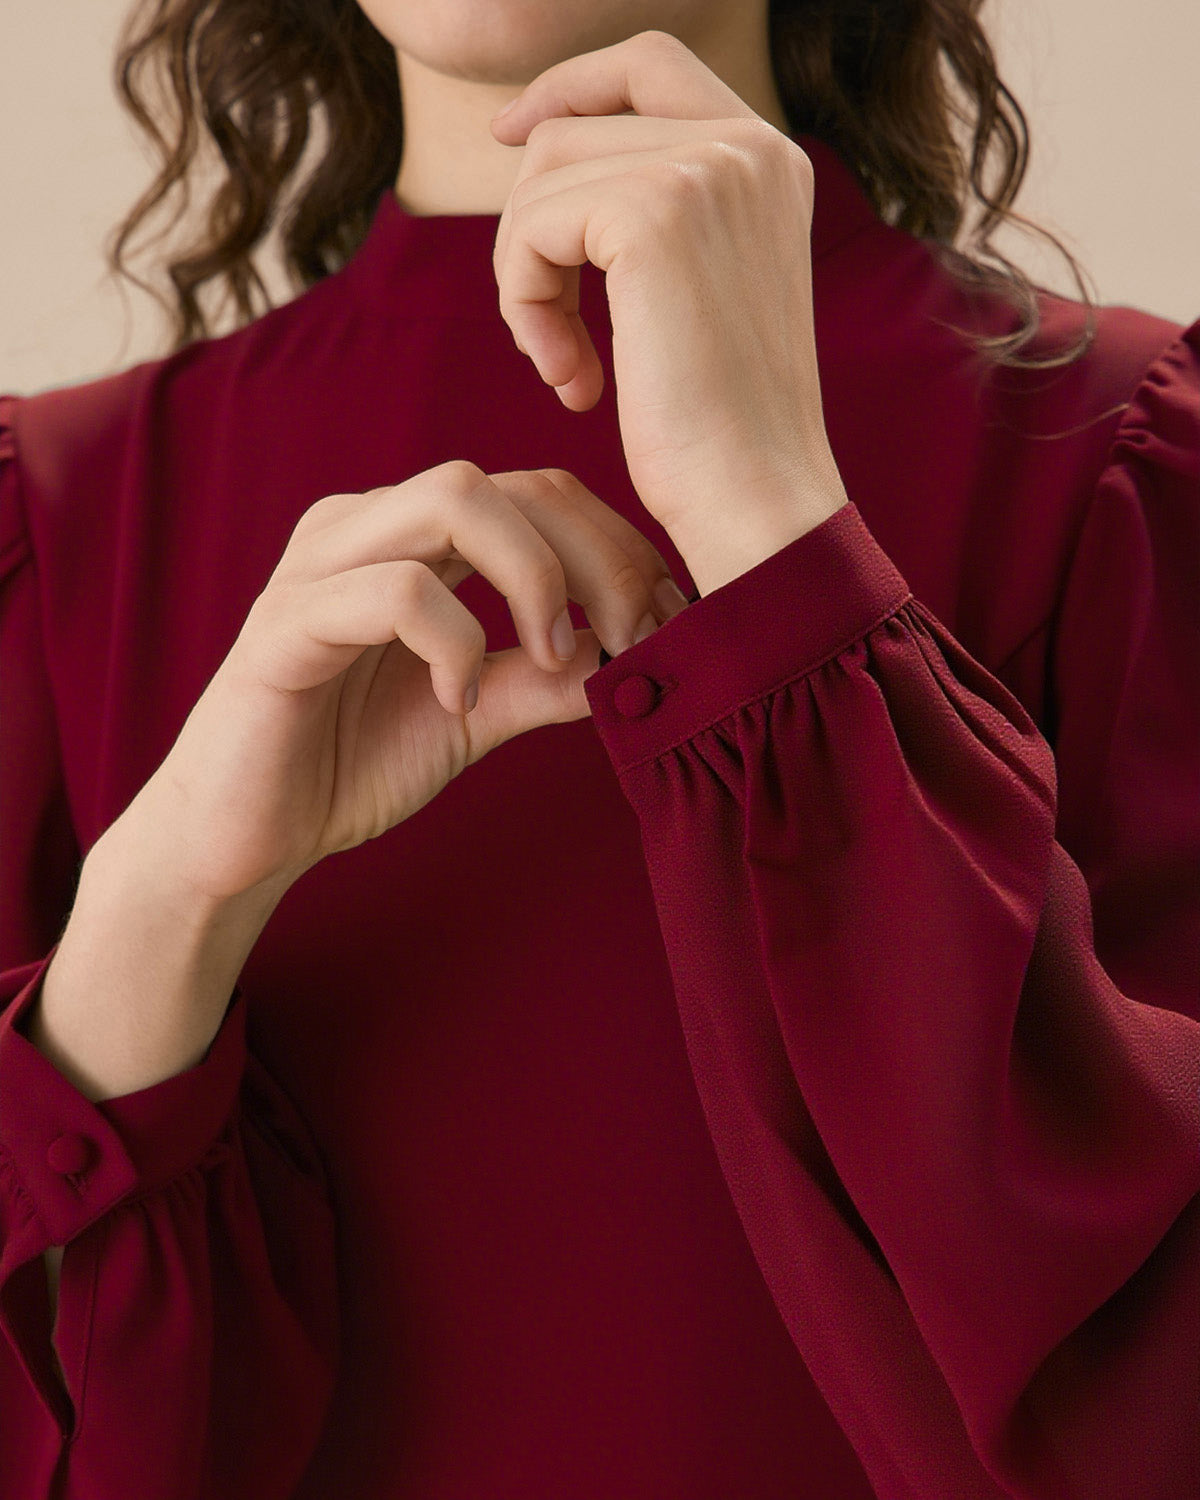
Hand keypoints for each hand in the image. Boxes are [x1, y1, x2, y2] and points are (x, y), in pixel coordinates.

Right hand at [126, 464, 688, 903]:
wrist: (245, 836)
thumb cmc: (349, 764)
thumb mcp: (476, 717)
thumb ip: (545, 681)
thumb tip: (632, 656)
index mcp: (414, 540)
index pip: (538, 494)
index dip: (616, 548)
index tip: (663, 624)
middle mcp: (369, 527)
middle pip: (512, 482)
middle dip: (596, 557)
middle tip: (634, 639)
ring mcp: (323, 564)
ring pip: (455, 500)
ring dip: (534, 578)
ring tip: (552, 658)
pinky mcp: (288, 621)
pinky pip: (397, 590)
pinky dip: (453, 642)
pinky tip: (458, 702)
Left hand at [490, 30, 847, 594]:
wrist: (755, 497)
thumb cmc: (722, 425)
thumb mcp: (701, 291)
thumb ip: (654, 212)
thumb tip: (538, 144)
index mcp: (770, 158)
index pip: (646, 63)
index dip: (567, 87)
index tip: (507, 135)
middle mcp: (749, 145)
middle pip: (571, 128)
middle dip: (534, 229)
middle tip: (550, 334)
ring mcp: (706, 169)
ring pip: (540, 177)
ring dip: (526, 279)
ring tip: (567, 366)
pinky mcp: (654, 213)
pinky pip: (530, 229)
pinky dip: (524, 305)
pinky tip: (571, 380)